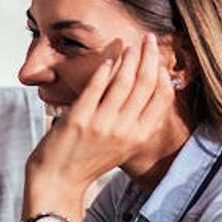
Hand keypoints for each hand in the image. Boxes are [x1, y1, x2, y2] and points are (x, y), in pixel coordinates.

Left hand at [26, 33, 175, 213]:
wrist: (58, 182)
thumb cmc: (87, 162)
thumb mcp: (121, 146)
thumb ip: (134, 124)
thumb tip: (146, 92)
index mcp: (139, 137)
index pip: (161, 98)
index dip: (162, 73)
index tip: (159, 58)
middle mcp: (124, 130)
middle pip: (144, 84)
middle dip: (148, 57)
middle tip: (148, 39)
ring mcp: (101, 124)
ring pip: (122, 82)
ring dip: (127, 59)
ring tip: (129, 45)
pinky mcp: (78, 119)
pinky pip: (95, 88)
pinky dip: (103, 70)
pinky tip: (107, 60)